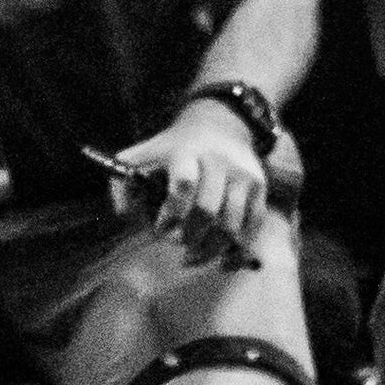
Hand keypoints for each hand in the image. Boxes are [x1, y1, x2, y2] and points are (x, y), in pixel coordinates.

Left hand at [109, 98, 276, 267]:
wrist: (218, 126)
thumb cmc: (173, 150)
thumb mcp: (143, 156)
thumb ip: (124, 185)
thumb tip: (126, 216)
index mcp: (186, 153)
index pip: (183, 184)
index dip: (171, 214)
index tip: (161, 229)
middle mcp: (219, 161)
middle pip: (207, 210)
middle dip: (189, 236)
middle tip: (179, 244)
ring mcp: (242, 174)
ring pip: (231, 224)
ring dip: (211, 248)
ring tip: (195, 255)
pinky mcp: (259, 186)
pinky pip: (253, 224)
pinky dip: (238, 248)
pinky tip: (221, 257)